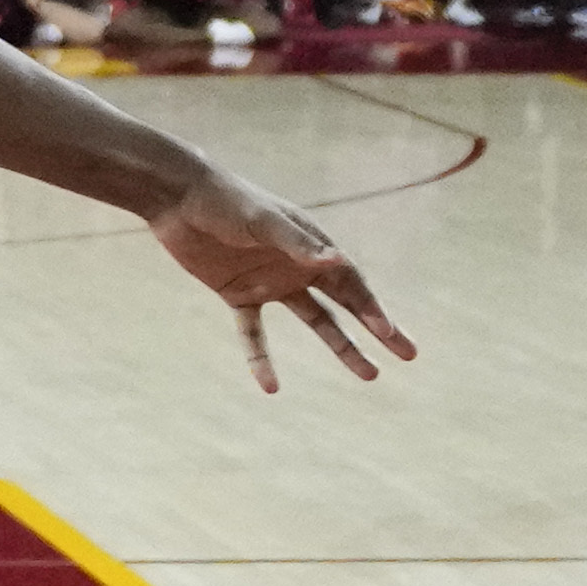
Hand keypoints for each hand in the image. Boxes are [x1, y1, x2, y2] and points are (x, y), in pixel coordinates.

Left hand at [151, 164, 411, 389]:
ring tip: (369, 374)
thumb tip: (337, 260)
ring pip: (315, 321)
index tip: (390, 335)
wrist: (178, 197)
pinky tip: (271, 388)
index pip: (352, 283)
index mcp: (311, 245)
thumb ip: (296, 243)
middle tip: (408, 355)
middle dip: (377, 329)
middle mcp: (298, 265)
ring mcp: (270, 282)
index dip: (372, 310)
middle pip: (347, 305)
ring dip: (340, 347)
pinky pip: (254, 334)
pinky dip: (261, 359)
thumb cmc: (226, 201)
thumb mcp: (263, 222)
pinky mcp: (238, 294)